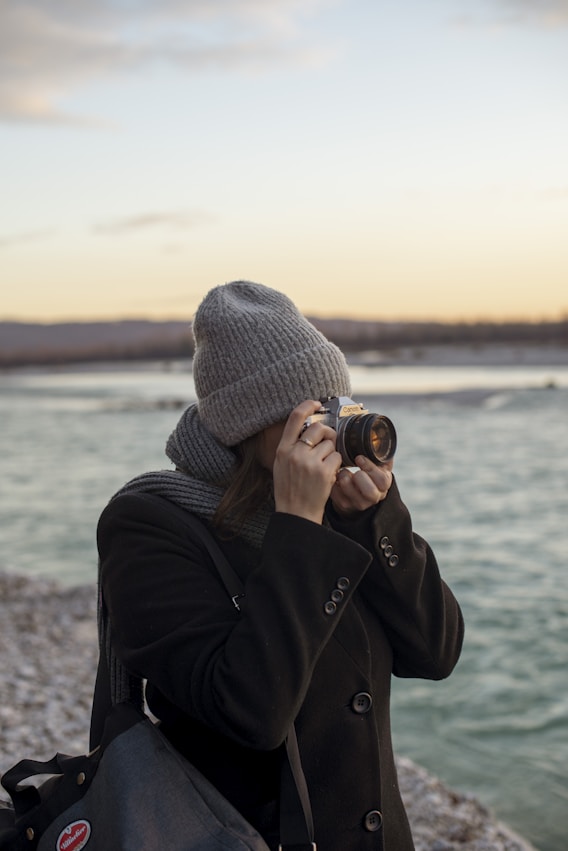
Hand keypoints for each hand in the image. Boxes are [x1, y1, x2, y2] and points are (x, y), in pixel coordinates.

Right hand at [273, 400, 342, 524]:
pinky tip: (328, 476)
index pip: (294, 418)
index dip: (307, 406)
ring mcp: (309, 462)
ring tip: (323, 468)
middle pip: (318, 428)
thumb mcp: (281, 466)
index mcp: (282, 450)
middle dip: (327, 434)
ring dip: (331, 454)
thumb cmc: (289, 490)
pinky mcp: (324, 472)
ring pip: (331, 444)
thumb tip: (308, 429)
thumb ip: (291, 447)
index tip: (316, 403)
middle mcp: (295, 453)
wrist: (296, 514)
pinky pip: (338, 458)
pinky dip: (337, 466)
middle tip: (327, 445)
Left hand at [330, 456, 393, 516]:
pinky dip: (333, 484)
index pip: (382, 479)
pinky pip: (337, 496)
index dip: (370, 467)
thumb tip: (377, 440)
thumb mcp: (376, 465)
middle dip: (358, 477)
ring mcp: (359, 503)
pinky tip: (335, 478)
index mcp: (383, 485)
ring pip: (352, 494)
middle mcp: (374, 497)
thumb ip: (379, 455)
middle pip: (370, 491)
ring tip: (341, 472)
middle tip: (351, 469)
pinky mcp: (345, 505)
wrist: (356, 492)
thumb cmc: (367, 474)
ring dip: (344, 479)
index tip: (359, 458)